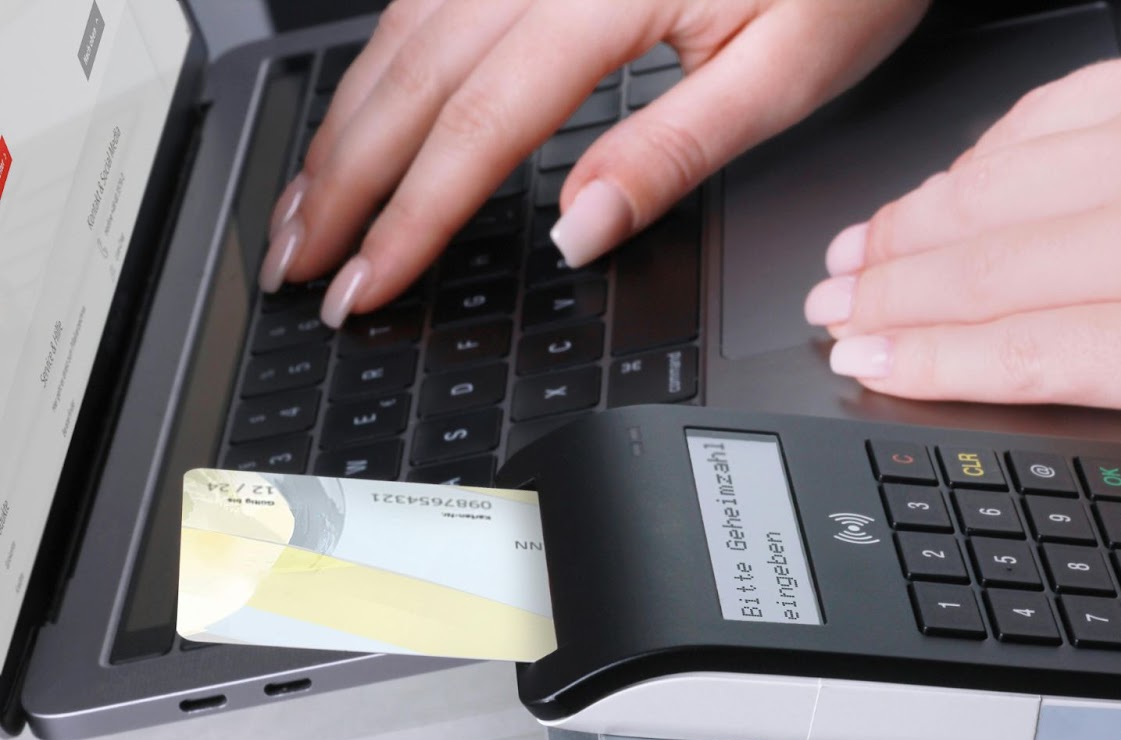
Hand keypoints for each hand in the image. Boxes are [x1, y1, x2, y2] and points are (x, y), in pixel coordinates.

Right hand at [260, 0, 928, 326]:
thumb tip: (575, 232)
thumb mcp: (784, 76)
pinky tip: (367, 107)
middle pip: (414, 78)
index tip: (363, 286)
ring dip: (350, 123)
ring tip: (310, 201)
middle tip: (296, 262)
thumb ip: (670, 154)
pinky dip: (387, 62)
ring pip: (407, 31)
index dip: (410, 221)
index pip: (478, 130)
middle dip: (343, 181)